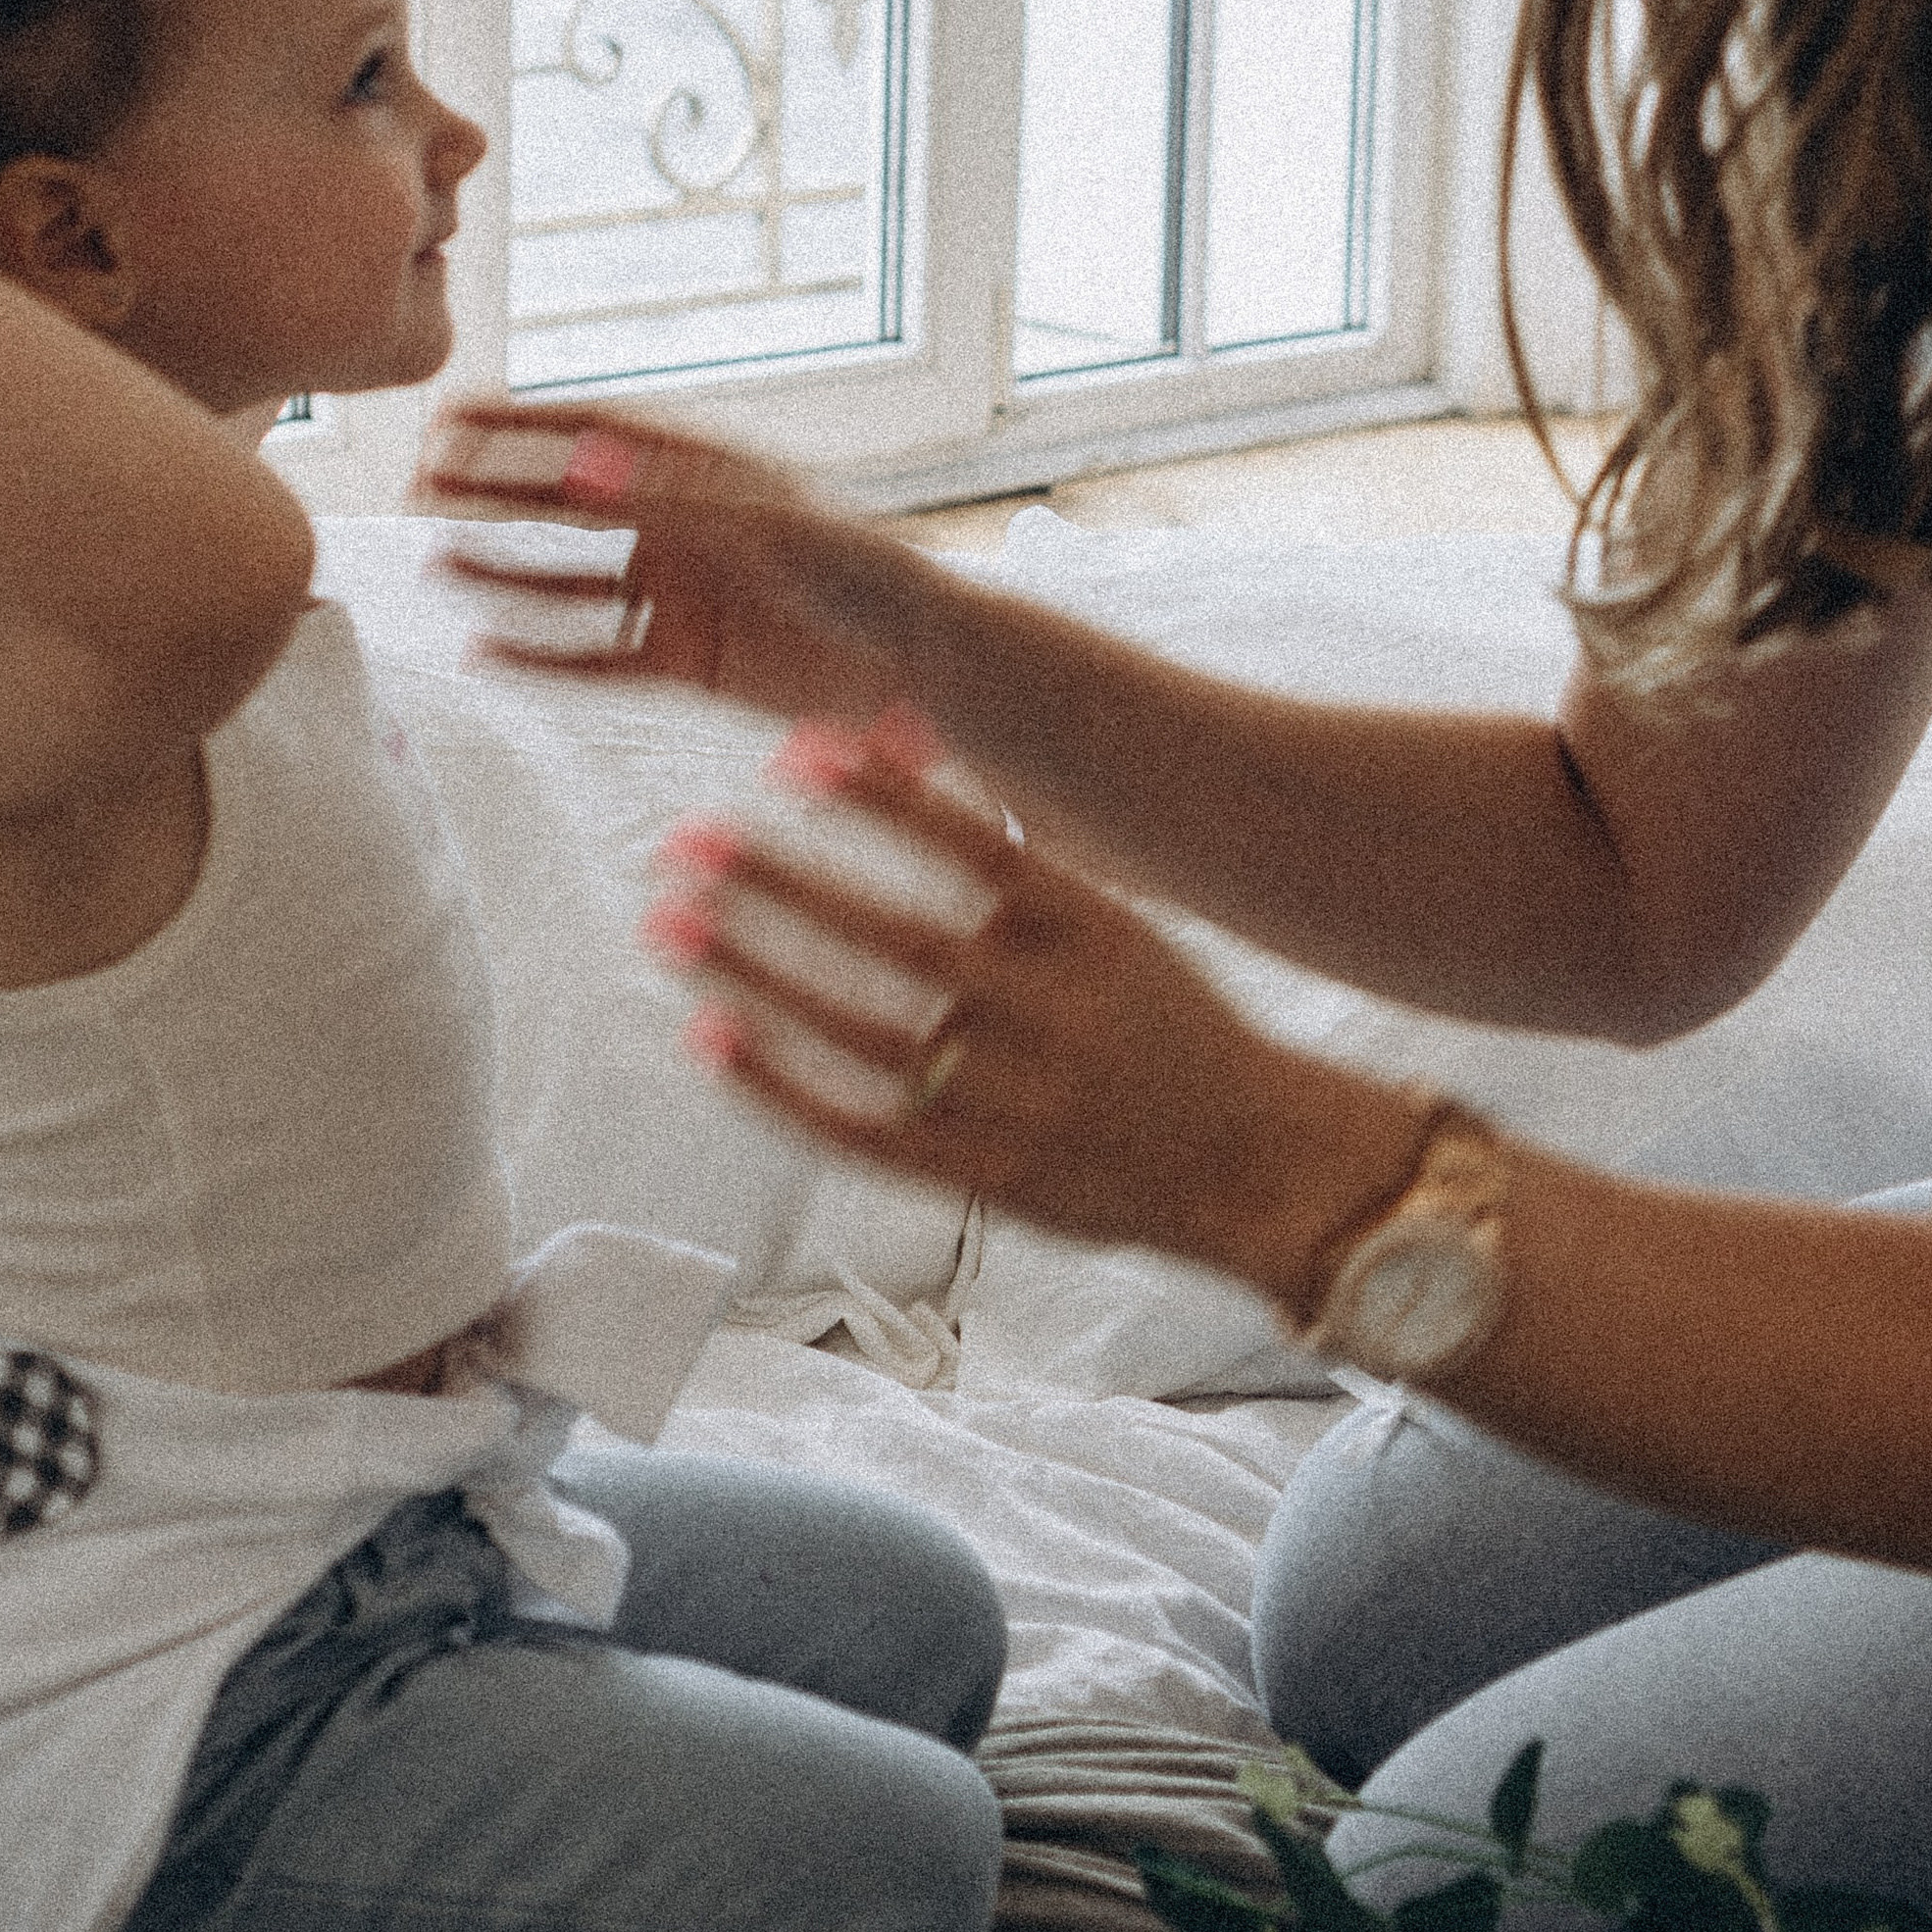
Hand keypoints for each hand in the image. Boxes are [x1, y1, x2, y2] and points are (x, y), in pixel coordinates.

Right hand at [416, 398, 926, 726]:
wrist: (927, 671)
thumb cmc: (872, 579)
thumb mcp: (776, 529)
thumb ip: (678, 500)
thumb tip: (579, 464)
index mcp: (712, 472)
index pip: (599, 432)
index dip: (523, 424)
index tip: (450, 416)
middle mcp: (688, 526)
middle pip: (570, 503)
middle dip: (494, 491)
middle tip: (415, 484)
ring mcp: (684, 594)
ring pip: (571, 580)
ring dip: (504, 570)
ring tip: (433, 559)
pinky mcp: (687, 664)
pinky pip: (596, 659)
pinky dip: (541, 658)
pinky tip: (484, 651)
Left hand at [641, 734, 1420, 1295]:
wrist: (1260, 1163)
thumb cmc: (1170, 1024)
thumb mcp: (1121, 925)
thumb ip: (1015, 856)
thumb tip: (907, 749)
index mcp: (1099, 935)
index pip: (976, 849)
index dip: (883, 800)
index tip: (793, 752)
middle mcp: (1057, 1016)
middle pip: (895, 941)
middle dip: (780, 887)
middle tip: (684, 840)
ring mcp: (1020, 1105)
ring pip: (862, 1032)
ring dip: (757, 974)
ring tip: (671, 923)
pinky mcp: (989, 1182)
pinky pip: (861, 1130)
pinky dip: (780, 1086)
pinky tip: (709, 1038)